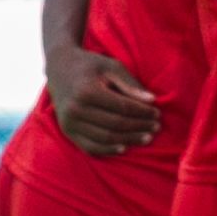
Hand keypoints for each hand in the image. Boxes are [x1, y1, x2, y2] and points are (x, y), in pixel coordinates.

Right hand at [45, 45, 160, 155]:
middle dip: (139, 127)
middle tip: (156, 128)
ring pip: (104, 138)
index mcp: (86, 92)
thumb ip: (130, 84)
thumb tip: (152, 100)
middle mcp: (75, 109)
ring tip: (146, 138)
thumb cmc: (90, 65)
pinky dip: (108, 150)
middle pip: (115, 125)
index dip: (142, 113)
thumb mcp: (111, 67)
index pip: (122, 108)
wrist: (59, 67)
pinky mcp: (66, 131)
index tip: (157, 114)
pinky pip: (89, 147)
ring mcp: (69, 123)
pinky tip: (124, 148)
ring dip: (128, 140)